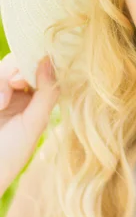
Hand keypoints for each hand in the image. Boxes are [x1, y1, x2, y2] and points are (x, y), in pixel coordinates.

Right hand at [0, 53, 59, 195]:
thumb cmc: (9, 156)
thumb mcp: (33, 124)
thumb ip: (46, 93)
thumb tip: (50, 60)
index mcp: (31, 101)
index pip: (37, 70)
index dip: (37, 64)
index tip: (39, 64)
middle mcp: (11, 95)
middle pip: (15, 64)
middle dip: (17, 69)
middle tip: (18, 82)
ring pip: (0, 70)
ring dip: (2, 80)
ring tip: (0, 105)